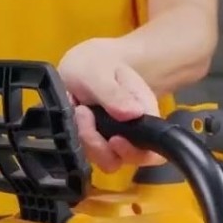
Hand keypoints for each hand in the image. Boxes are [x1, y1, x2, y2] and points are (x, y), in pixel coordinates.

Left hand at [57, 38, 165, 173]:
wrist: (85, 63)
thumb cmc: (99, 63)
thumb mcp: (102, 71)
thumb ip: (114, 93)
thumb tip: (133, 114)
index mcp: (143, 116)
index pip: (150, 152)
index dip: (133, 153)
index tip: (113, 138)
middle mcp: (130, 135)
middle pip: (119, 160)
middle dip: (96, 144)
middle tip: (83, 112)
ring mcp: (110, 142)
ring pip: (99, 159)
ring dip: (83, 139)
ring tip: (77, 109)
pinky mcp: (92, 144)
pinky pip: (84, 152)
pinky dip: (74, 137)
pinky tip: (71, 115)